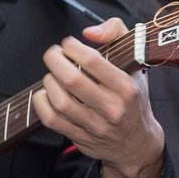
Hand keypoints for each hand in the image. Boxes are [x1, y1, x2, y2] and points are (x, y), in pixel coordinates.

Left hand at [33, 18, 164, 177]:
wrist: (137, 145)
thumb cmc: (133, 101)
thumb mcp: (136, 65)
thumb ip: (117, 35)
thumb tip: (89, 33)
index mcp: (126, 88)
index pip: (93, 61)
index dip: (73, 47)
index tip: (68, 44)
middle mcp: (112, 108)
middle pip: (72, 80)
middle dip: (55, 60)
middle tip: (53, 54)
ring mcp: (95, 126)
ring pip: (60, 101)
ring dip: (49, 82)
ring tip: (52, 75)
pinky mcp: (81, 138)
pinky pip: (52, 120)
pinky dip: (41, 103)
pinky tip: (45, 94)